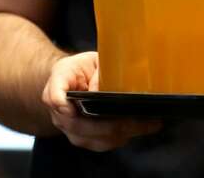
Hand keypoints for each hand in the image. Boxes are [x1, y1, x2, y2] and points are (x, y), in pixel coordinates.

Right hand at [41, 51, 161, 151]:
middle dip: (114, 125)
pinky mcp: (80, 138)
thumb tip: (102, 89)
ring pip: (92, 138)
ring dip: (121, 134)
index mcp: (58, 85)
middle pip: (80, 125)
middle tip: (143, 120)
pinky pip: (99, 143)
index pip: (55, 97)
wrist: (67, 81)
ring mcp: (69, 128)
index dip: (65, 105)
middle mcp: (59, 112)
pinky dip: (118, 138)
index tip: (79, 109)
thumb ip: (98, 71)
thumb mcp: (90, 59)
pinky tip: (138, 129)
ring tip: (148, 125)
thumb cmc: (80, 68)